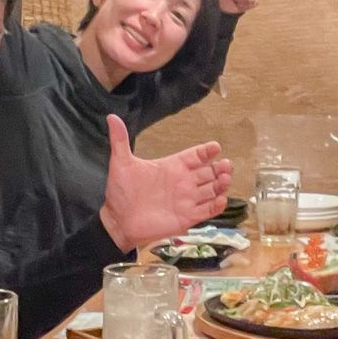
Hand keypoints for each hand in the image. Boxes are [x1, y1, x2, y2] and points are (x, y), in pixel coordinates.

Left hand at [99, 115, 233, 248]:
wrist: (118, 221)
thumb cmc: (120, 192)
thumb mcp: (120, 163)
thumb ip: (119, 140)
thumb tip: (111, 117)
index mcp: (172, 167)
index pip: (195, 156)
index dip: (206, 151)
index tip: (215, 147)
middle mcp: (183, 182)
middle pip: (209, 172)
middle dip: (220, 168)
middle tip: (226, 165)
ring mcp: (186, 200)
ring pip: (212, 190)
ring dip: (221, 184)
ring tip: (225, 179)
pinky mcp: (187, 217)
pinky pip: (207, 211)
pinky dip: (216, 206)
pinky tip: (221, 200)